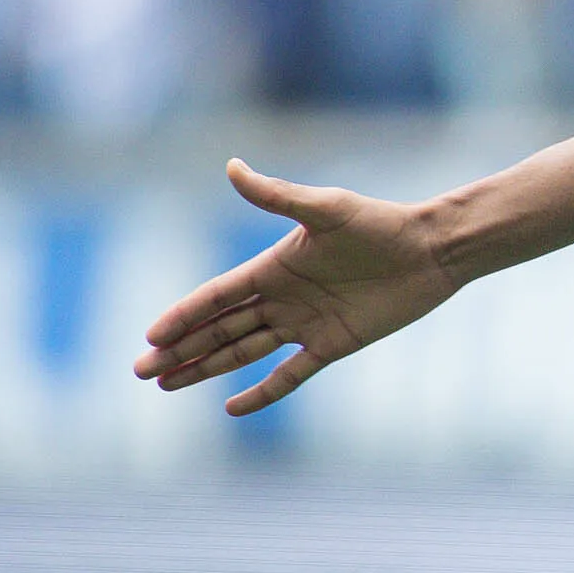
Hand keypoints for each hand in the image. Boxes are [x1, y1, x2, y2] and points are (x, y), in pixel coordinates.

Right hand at [135, 159, 462, 414]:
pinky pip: (290, 374)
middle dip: (180, 349)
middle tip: (141, 371)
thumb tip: (231, 165)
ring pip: (243, 351)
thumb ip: (278, 195)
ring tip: (167, 384)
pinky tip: (231, 407)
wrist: (432, 249)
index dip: (183, 316)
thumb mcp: (327, 208)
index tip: (149, 337)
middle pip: (220, 328)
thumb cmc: (381, 223)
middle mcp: (283, 297)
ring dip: (205, 367)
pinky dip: (262, 391)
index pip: (216, 296)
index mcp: (273, 266)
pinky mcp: (334, 344)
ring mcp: (306, 324)